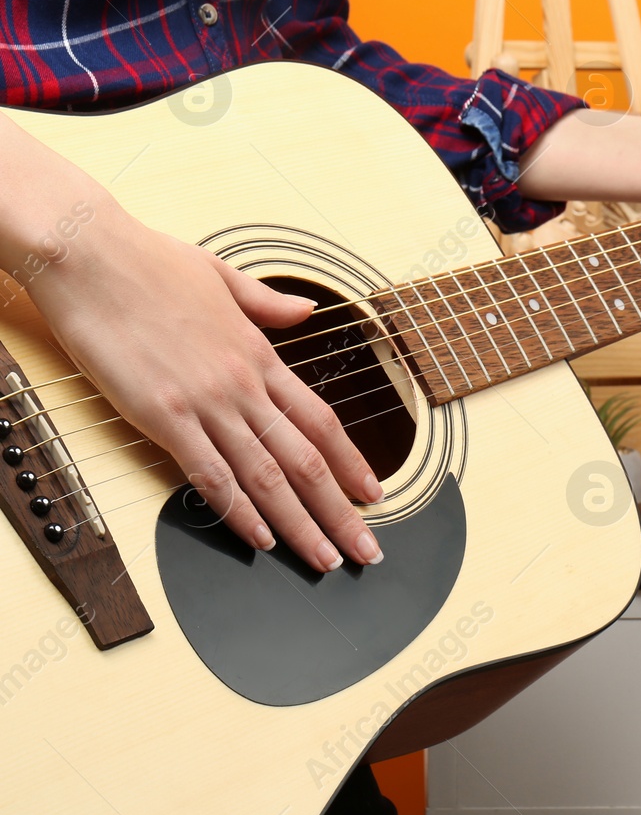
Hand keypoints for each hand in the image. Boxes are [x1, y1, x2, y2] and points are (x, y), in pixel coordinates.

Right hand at [27, 199, 382, 571]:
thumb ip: (268, 303)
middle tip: (365, 549)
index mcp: (259, 354)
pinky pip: (210, 475)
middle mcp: (242, 384)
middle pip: (306, 459)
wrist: (92, 255)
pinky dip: (239, 512)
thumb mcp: (223, 276)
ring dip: (300, 524)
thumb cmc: (149, 262)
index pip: (320, 420)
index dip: (352, 462)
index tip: (374, 492)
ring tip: (324, 558)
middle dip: (341, 511)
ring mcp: (206, 403)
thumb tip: (305, 310)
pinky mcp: (163, 416)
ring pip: (268, 476)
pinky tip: (259, 539)